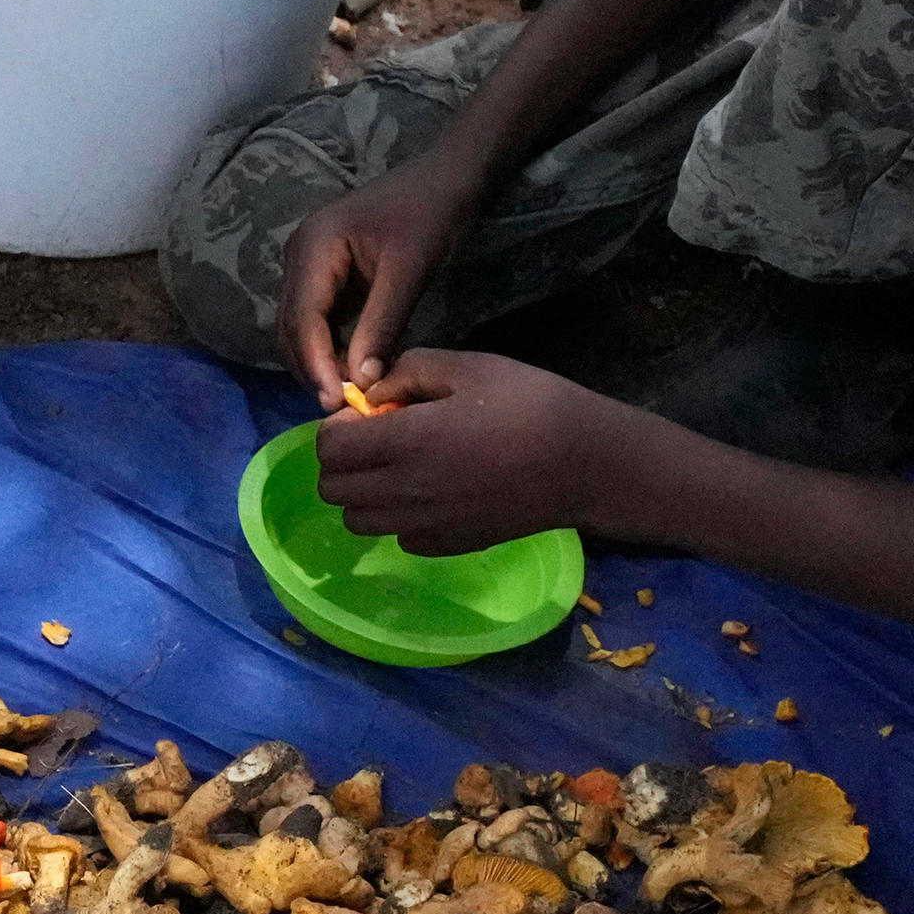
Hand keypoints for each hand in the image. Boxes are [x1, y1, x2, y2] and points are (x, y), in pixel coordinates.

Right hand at [280, 149, 490, 394]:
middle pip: (291, 328)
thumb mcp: (409, 271)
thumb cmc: (431, 214)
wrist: (447, 177)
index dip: (315, 364)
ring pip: (299, 329)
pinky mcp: (323, 275)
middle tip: (342, 409)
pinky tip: (350, 370)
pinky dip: (328, 348)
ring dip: (317, 363)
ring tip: (347, 396)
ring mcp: (307, 265)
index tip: (336, 403)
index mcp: (313, 247)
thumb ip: (381, 326)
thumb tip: (360, 383)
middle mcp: (298, 256)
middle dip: (312, 369)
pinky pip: (315, 321)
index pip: (302, 319)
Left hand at [309, 349, 649, 554]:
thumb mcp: (468, 366)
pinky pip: (397, 537)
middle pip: (332, 490)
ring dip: (365, 495)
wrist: (584, 462)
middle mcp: (404, 492)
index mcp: (405, 442)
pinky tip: (431, 493)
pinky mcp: (444, 546)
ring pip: (357, 521)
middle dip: (343, 463)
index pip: (329, 448)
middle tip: (377, 442)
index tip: (364, 415)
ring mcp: (423, 526)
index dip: (336, 428)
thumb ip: (407, 373)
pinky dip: (400, 518)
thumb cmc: (530, 403)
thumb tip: (371, 395)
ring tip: (400, 469)